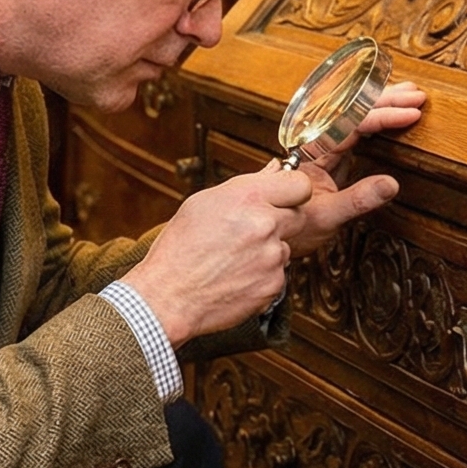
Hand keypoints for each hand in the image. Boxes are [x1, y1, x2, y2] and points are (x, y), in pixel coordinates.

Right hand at [129, 167, 313, 343]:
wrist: (168, 297)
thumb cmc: (178, 250)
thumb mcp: (202, 204)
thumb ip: (245, 186)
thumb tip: (274, 170)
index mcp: (247, 197)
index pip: (299, 184)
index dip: (292, 190)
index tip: (284, 197)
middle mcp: (265, 224)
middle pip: (297, 216)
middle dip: (280, 222)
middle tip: (250, 232)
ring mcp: (272, 256)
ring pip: (285, 247)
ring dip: (268, 251)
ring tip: (234, 258)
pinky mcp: (274, 285)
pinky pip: (278, 274)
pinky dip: (263, 276)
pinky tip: (236, 276)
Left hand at [292, 80, 424, 256]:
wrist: (272, 233)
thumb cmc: (291, 226)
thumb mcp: (326, 217)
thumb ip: (357, 200)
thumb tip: (391, 184)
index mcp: (311, 150)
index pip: (350, 121)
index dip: (382, 115)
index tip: (410, 113)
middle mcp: (316, 142)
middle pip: (352, 110)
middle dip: (386, 100)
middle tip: (417, 95)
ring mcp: (324, 147)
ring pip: (354, 116)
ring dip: (382, 103)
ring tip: (410, 92)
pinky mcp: (332, 156)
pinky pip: (356, 130)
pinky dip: (376, 120)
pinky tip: (392, 113)